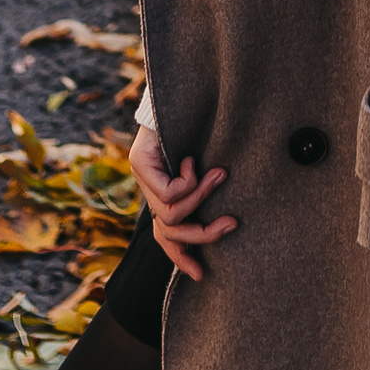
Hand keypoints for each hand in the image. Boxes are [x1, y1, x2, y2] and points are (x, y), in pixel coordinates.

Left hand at [131, 123, 238, 281]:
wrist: (179, 95)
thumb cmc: (198, 130)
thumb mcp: (206, 170)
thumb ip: (204, 193)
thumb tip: (224, 223)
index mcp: (161, 196)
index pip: (165, 237)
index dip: (181, 257)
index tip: (200, 274)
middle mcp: (146, 190)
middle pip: (170, 231)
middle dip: (202, 234)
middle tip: (231, 224)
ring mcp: (140, 177)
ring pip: (171, 213)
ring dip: (201, 196)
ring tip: (220, 175)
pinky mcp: (138, 164)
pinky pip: (170, 193)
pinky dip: (189, 181)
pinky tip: (192, 161)